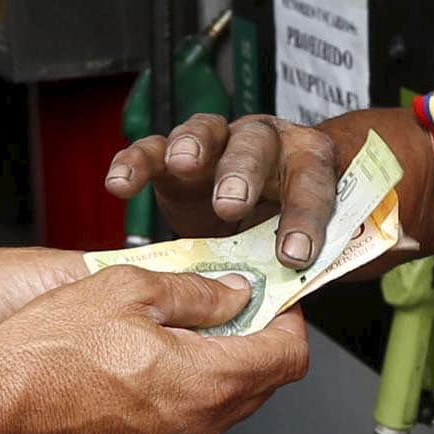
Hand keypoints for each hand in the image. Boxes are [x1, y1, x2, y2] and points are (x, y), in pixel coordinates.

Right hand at [0, 265, 309, 433]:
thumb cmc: (44, 356)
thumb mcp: (126, 291)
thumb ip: (194, 294)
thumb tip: (233, 294)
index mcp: (206, 383)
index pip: (287, 357)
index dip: (287, 320)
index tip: (272, 299)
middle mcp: (196, 428)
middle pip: (259, 385)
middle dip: (252, 342)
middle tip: (223, 306)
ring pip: (221, 407)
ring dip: (214, 369)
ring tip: (172, 333)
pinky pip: (183, 427)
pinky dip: (182, 395)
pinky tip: (142, 366)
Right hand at [104, 113, 343, 269]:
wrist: (249, 203)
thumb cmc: (276, 226)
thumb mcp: (295, 243)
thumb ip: (295, 262)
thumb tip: (292, 300)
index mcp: (308, 164)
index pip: (312, 187)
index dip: (304, 219)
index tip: (294, 254)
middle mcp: (264, 144)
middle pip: (256, 148)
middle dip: (243, 175)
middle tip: (232, 204)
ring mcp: (217, 145)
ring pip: (205, 133)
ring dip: (194, 146)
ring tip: (183, 163)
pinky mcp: (173, 157)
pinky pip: (151, 151)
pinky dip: (136, 163)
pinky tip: (121, 184)